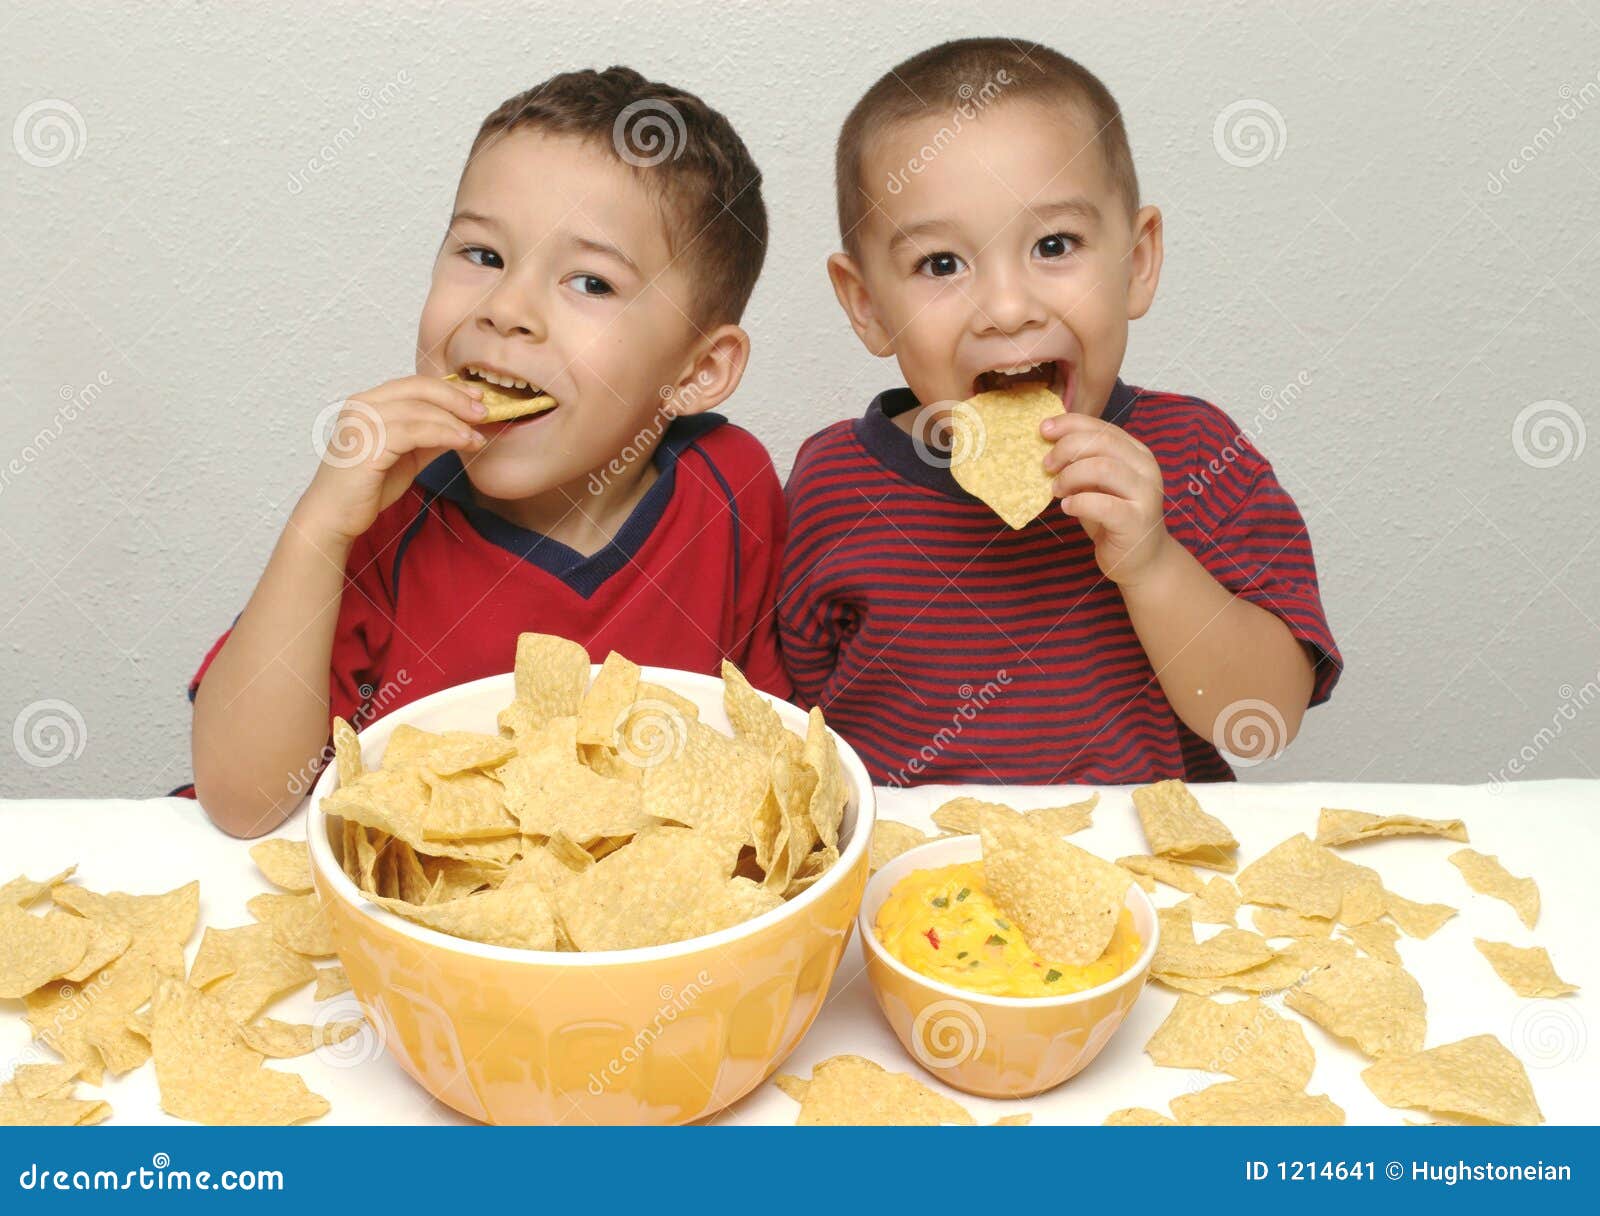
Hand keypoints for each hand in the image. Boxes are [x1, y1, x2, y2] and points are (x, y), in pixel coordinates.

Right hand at [295, 375, 487, 545]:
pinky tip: (464, 443)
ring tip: (477, 436)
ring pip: (420, 410)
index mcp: (368, 402)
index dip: (450, 388)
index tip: (477, 398)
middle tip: (484, 412)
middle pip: (418, 389)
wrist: (336, 516)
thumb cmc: (367, 487)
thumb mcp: (406, 455)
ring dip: (456, 422)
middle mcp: (361, 406)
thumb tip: (464, 425)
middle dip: (457, 399)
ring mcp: (362, 423)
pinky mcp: (367, 445)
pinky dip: (445, 435)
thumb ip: (429, 437)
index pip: (415, 384)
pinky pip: (415, 432)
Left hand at [1041, 412, 1172, 585]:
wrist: (1142, 560)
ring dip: (1070, 475)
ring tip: (1056, 489)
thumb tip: (1048, 441)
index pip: (1103, 427)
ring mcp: (1145, 495)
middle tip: (1047, 465)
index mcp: (1137, 453)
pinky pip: (1102, 504)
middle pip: (1102, 442)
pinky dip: (1078, 502)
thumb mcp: (1097, 484)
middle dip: (1067, 448)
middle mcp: (1146, 469)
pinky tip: (1067, 507)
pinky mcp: (1136, 521)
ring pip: (1103, 468)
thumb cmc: (1114, 518)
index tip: (1044, 429)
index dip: (1071, 424)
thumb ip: (1083, 462)